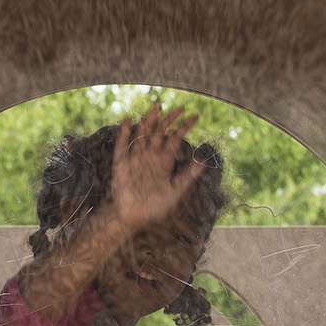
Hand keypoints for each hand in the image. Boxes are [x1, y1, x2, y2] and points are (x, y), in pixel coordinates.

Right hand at [109, 104, 203, 230]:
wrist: (133, 218)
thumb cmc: (156, 207)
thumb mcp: (176, 191)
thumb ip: (188, 176)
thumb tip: (204, 161)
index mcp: (164, 161)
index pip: (175, 139)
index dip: (184, 128)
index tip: (195, 117)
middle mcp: (151, 156)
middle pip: (160, 132)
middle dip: (169, 120)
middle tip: (179, 108)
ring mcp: (136, 158)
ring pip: (143, 134)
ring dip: (150, 120)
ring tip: (157, 107)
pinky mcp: (122, 163)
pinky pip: (123, 145)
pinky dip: (125, 132)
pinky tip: (129, 120)